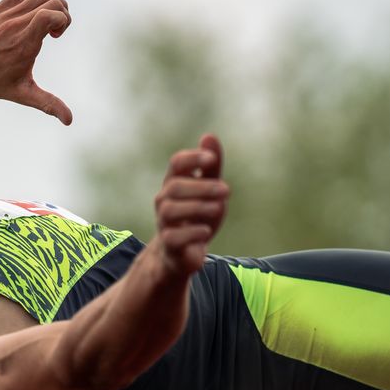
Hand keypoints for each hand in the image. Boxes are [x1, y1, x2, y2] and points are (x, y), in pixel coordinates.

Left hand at [0, 0, 72, 123]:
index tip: (56, 37)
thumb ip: (48, 104)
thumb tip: (69, 120)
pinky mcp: (2, 7)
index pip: (51, 14)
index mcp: (24, 40)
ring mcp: (9, 12)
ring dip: (54, 4)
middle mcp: (17, 22)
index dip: (63, 21)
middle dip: (62, 14)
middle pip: (52, 2)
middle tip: (53, 36)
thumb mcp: (22, 94)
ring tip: (48, 25)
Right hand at [151, 135, 227, 275]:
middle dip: (202, 187)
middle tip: (226, 190)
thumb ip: (211, 166)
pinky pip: (173, 237)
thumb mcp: (209, 189)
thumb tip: (209, 136)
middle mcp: (164, 200)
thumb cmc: (196, 215)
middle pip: (175, 186)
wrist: (181, 253)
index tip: (211, 160)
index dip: (193, 158)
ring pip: (171, 210)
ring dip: (198, 207)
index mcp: (174, 182)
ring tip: (219, 208)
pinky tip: (206, 231)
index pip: (176, 163)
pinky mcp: (168, 245)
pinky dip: (191, 232)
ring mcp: (163, 222)